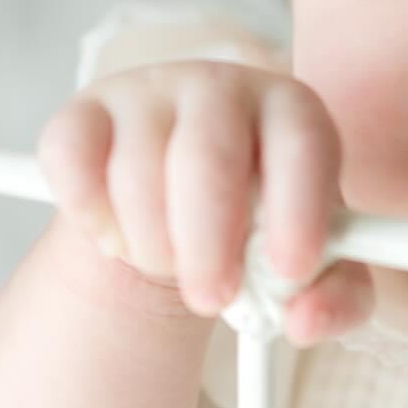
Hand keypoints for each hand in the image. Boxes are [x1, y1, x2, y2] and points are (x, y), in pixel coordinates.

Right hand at [37, 62, 373, 346]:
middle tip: (212, 298)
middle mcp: (221, 86)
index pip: (303, 143)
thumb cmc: (259, 230)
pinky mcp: (84, 114)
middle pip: (209, 157)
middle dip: (209, 243)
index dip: (298, 208)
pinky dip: (92, 217)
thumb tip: (307, 321)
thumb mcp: (311, 266)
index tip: (290, 270)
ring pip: (138, 171)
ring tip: (171, 265)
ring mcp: (147, 93)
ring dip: (152, 244)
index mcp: (292, 111)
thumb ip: (334, 298)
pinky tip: (118, 238)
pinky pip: (73, 163)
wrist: (183, 213)